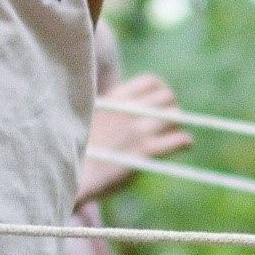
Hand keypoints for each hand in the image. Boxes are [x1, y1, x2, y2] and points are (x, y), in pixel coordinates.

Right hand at [80, 71, 190, 208]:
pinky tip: (184, 146)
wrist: (70, 173)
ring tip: (174, 136)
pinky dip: (185, 141)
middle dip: (172, 108)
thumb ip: (113, 109)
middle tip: (169, 124)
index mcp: (116, 98)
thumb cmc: (78, 149)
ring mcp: (138, 130)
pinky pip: (178, 139)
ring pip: (176, 116)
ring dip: (178, 125)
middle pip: (168, 97)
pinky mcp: (144, 152)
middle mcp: (129, 110)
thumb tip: (132, 110)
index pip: (151, 81)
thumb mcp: (90, 117)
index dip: (161, 91)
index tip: (161, 104)